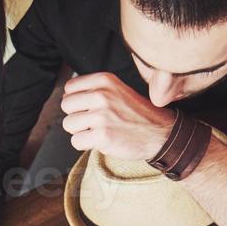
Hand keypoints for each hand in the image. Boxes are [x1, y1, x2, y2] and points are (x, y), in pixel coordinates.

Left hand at [62, 73, 176, 161]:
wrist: (160, 132)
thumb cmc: (136, 113)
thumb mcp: (117, 90)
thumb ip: (94, 90)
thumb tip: (66, 96)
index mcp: (104, 80)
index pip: (70, 88)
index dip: (76, 101)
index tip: (88, 108)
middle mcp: (101, 95)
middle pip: (66, 106)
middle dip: (76, 116)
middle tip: (94, 122)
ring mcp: (101, 115)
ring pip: (69, 124)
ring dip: (80, 131)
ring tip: (98, 130)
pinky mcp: (102, 135)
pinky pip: (76, 141)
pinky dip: (85, 144)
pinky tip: (101, 140)